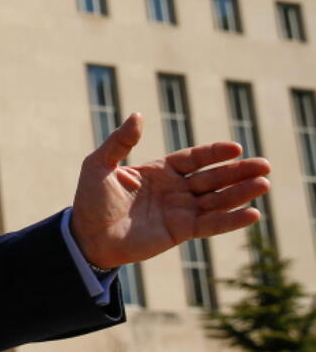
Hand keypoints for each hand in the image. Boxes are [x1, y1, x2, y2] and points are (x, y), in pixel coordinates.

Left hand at [70, 112, 270, 269]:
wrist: (87, 236)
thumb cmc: (91, 199)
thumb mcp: (100, 164)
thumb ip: (120, 142)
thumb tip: (138, 115)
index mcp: (159, 171)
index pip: (194, 159)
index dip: (214, 153)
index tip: (236, 147)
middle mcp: (174, 189)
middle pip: (212, 178)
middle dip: (238, 172)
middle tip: (265, 165)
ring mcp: (180, 211)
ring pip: (217, 200)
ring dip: (240, 193)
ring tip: (264, 184)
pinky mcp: (181, 232)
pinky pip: (211, 225)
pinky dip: (231, 220)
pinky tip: (252, 214)